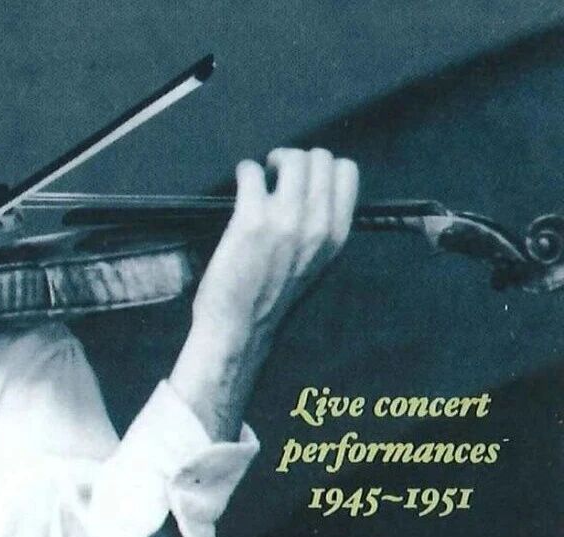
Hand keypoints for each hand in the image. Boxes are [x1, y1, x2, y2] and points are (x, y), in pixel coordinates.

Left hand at [170, 148, 357, 439]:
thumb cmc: (271, 299)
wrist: (240, 329)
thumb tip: (311, 194)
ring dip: (271, 161)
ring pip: (290, 158)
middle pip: (318, 158)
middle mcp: (317, 225)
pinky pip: (251, 171)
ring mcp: (286, 221)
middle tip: (274, 176)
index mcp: (337, 236)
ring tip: (259, 177)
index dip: (320, 167)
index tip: (299, 179)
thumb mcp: (315, 265)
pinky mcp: (251, 220)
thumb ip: (320, 231)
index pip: (346, 172)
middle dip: (294, 159)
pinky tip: (240, 186)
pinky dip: (244, 172)